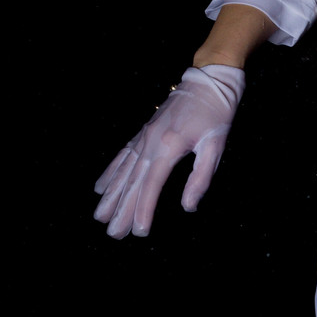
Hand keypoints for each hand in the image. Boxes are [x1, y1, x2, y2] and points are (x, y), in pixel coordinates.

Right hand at [93, 64, 245, 238]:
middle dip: (122, 210)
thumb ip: (200, 178)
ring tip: (99, 217)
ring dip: (111, 195)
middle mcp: (150, 142)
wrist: (209, 81)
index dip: (144, 210)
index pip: (152, 185)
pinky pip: (122, 156)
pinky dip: (110, 172)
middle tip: (114, 234)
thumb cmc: (217, 114)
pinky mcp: (143, 133)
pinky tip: (100, 188)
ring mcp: (143, 137)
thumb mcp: (216, 147)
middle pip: (133, 182)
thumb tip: (188, 207)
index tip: (138, 232)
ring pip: (123, 171)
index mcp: (169, 146)